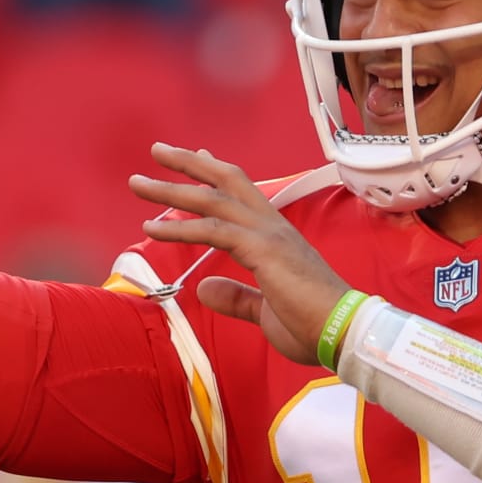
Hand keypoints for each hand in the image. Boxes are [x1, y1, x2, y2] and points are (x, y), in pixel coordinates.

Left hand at [129, 143, 350, 365]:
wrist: (344, 332)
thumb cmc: (313, 325)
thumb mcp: (266, 311)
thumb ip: (237, 297)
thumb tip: (205, 288)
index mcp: (276, 237)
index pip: (243, 193)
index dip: (217, 172)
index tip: (197, 155)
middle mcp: (272, 227)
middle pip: (226, 180)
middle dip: (190, 163)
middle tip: (157, 150)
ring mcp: (269, 235)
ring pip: (213, 200)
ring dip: (171, 190)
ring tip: (137, 183)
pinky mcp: (263, 250)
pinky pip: (213, 232)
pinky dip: (180, 228)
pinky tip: (153, 229)